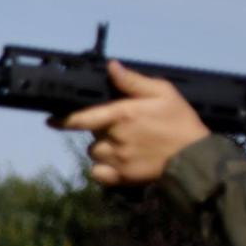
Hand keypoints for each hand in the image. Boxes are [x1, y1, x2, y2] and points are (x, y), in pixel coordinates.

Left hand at [54, 61, 210, 186]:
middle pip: (91, 133)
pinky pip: (98, 173)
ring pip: (94, 153)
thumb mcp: (162, 93)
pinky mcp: (120, 178)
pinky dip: (103, 169)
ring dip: (104, 149)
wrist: (194, 157)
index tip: (51, 120)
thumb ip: (132, 82)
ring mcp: (115, 159)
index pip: (81, 118)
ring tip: (128, 145)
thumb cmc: (180, 122)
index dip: (62, 120)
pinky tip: (120, 162)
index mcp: (121, 115)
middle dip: (101, 129)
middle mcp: (114, 138)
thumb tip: (112, 67)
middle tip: (125, 127)